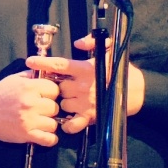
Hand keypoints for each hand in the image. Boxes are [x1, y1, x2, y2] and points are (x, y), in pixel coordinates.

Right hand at [0, 66, 66, 145]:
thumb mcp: (14, 79)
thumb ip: (32, 75)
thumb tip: (49, 72)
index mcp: (29, 87)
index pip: (55, 90)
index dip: (52, 94)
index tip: (46, 97)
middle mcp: (31, 103)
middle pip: (55, 108)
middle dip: (50, 109)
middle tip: (41, 111)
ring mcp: (29, 120)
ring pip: (53, 124)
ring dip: (49, 124)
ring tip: (41, 123)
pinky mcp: (26, 135)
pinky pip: (48, 139)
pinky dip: (50, 139)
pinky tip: (46, 136)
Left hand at [29, 34, 144, 122]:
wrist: (137, 92)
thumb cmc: (120, 70)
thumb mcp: (109, 51)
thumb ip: (93, 43)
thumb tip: (78, 43)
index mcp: (85, 69)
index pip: (58, 65)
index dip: (42, 63)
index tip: (30, 61)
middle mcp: (83, 86)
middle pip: (57, 88)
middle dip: (58, 87)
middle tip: (64, 86)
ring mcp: (85, 103)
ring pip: (62, 104)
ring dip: (64, 102)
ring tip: (72, 99)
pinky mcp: (90, 117)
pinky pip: (72, 124)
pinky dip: (68, 124)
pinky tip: (68, 119)